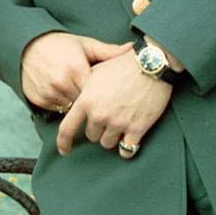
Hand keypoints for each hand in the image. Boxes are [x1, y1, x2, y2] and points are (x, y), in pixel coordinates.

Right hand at [20, 32, 132, 112]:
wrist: (27, 46)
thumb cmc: (60, 44)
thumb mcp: (85, 45)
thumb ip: (108, 51)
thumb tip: (132, 48)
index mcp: (76, 68)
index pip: (98, 91)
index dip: (106, 93)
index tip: (113, 94)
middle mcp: (62, 83)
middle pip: (87, 103)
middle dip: (94, 102)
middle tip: (103, 100)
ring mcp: (49, 93)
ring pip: (72, 109)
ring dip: (79, 106)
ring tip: (85, 97)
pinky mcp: (39, 100)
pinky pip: (58, 110)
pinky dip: (64, 105)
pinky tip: (68, 96)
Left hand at [55, 51, 172, 156]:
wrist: (151, 64)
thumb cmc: (124, 64)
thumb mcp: (98, 71)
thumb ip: (86, 89)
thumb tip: (81, 99)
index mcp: (86, 101)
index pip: (67, 129)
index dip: (63, 142)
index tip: (64, 150)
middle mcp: (99, 115)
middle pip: (92, 136)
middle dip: (99, 129)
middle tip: (111, 116)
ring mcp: (118, 123)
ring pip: (108, 143)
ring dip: (113, 137)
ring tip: (122, 124)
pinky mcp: (137, 128)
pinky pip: (127, 150)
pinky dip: (127, 148)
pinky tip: (129, 141)